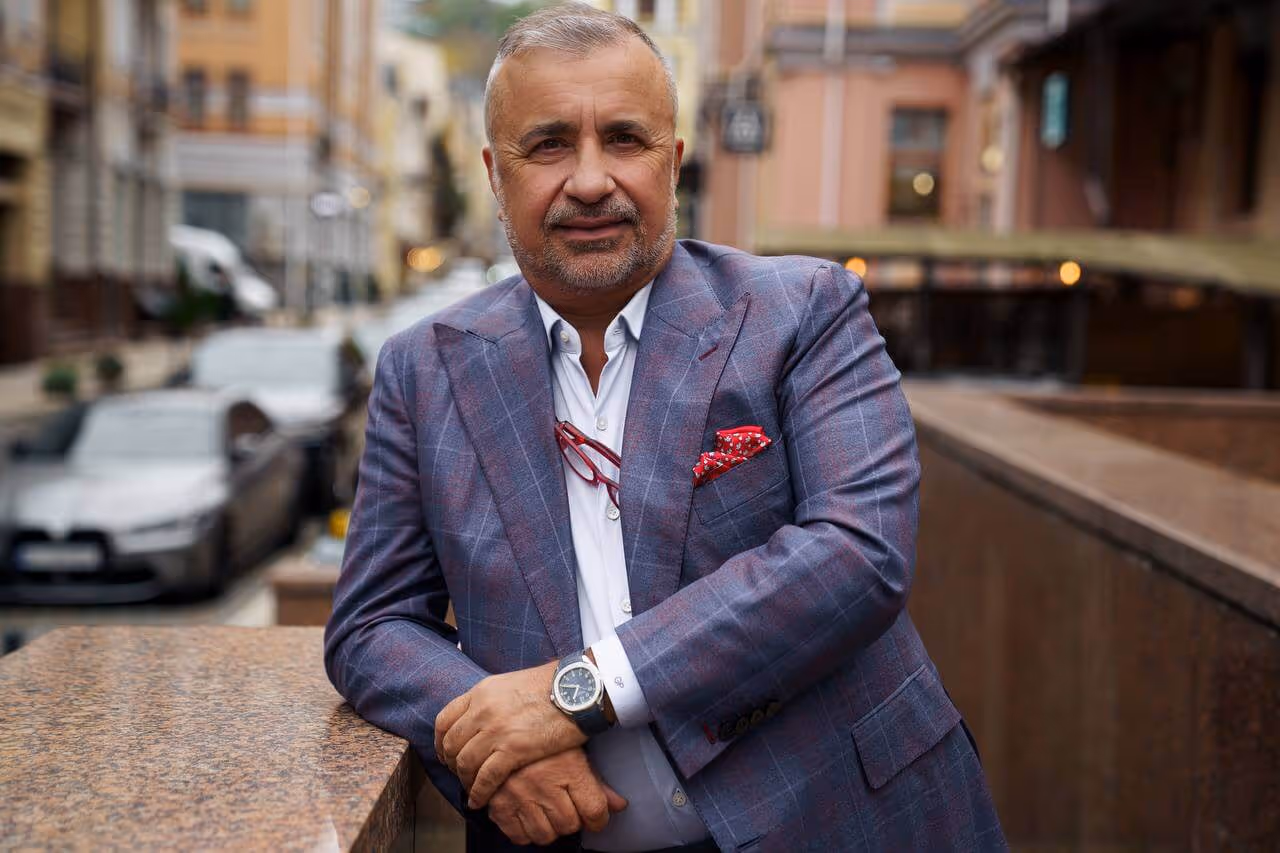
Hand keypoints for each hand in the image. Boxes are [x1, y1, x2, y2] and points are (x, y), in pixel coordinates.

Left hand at [435, 660, 586, 807]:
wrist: (577, 688)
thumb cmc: (553, 685)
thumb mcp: (512, 684)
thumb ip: (493, 699)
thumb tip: (486, 715)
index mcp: (481, 692)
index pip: (445, 720)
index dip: (442, 742)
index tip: (447, 754)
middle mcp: (482, 710)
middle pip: (452, 745)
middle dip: (453, 764)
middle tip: (461, 775)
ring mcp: (496, 730)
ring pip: (465, 763)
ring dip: (466, 781)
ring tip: (472, 790)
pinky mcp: (513, 749)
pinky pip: (486, 778)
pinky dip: (479, 793)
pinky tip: (479, 801)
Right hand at [488, 748, 627, 845]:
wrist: (501, 729)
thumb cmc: (543, 740)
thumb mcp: (574, 752)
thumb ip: (597, 782)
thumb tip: (620, 806)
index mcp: (567, 767)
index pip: (595, 810)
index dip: (599, 818)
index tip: (594, 815)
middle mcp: (543, 783)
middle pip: (570, 825)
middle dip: (572, 819)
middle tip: (566, 805)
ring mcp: (519, 796)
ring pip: (545, 836)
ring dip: (549, 828)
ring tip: (546, 809)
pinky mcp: (498, 805)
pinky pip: (519, 837)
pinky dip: (525, 831)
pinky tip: (528, 813)